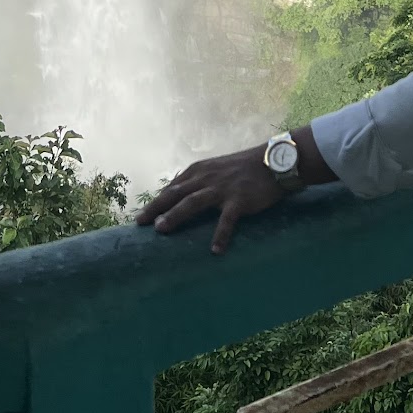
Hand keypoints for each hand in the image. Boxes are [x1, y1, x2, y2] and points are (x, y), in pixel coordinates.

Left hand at [136, 146, 281, 254]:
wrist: (272, 161)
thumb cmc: (243, 167)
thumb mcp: (215, 168)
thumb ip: (198, 180)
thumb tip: (179, 194)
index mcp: (199, 170)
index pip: (172, 187)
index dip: (156, 201)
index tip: (142, 216)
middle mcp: (206, 177)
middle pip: (176, 193)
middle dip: (156, 208)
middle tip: (140, 223)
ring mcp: (222, 188)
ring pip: (193, 202)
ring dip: (176, 215)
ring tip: (162, 230)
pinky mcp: (239, 199)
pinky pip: (227, 219)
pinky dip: (220, 234)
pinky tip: (215, 250)